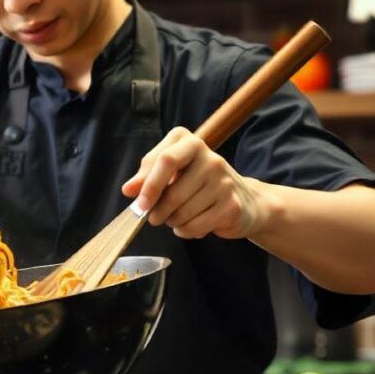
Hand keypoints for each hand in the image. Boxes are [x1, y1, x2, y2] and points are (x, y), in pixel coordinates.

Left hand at [121, 127, 266, 239]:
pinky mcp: (231, 205)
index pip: (165, 160)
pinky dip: (186, 231)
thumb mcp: (173, 173)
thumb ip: (147, 177)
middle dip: (158, 211)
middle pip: (172, 192)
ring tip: (177, 218)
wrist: (246, 200)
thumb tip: (128, 189)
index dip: (148, 185)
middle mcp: (210, 157)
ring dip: (172, 222)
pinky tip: (190, 225)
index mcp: (189, 142)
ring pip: (182, 212)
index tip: (139, 204)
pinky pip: (195, 226)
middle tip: (155, 217)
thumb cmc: (199, 185)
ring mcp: (224, 181)